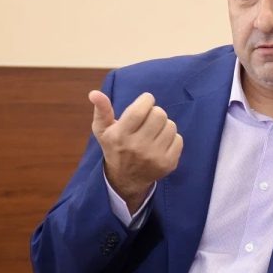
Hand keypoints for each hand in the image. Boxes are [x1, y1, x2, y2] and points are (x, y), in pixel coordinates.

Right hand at [89, 90, 182, 212]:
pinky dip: (172, 138)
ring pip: (171, 125)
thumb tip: (94, 93)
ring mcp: (154, 157)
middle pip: (159, 114)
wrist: (125, 179)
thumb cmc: (114, 147)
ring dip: (164, 125)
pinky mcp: (168, 164)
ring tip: (154, 131)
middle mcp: (137, 147)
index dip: (146, 100)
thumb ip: (101, 109)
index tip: (145, 101)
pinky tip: (160, 143)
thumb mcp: (102, 130)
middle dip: (155, 112)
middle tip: (148, 119)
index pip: (140, 110)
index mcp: (120, 136)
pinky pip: (179, 139)